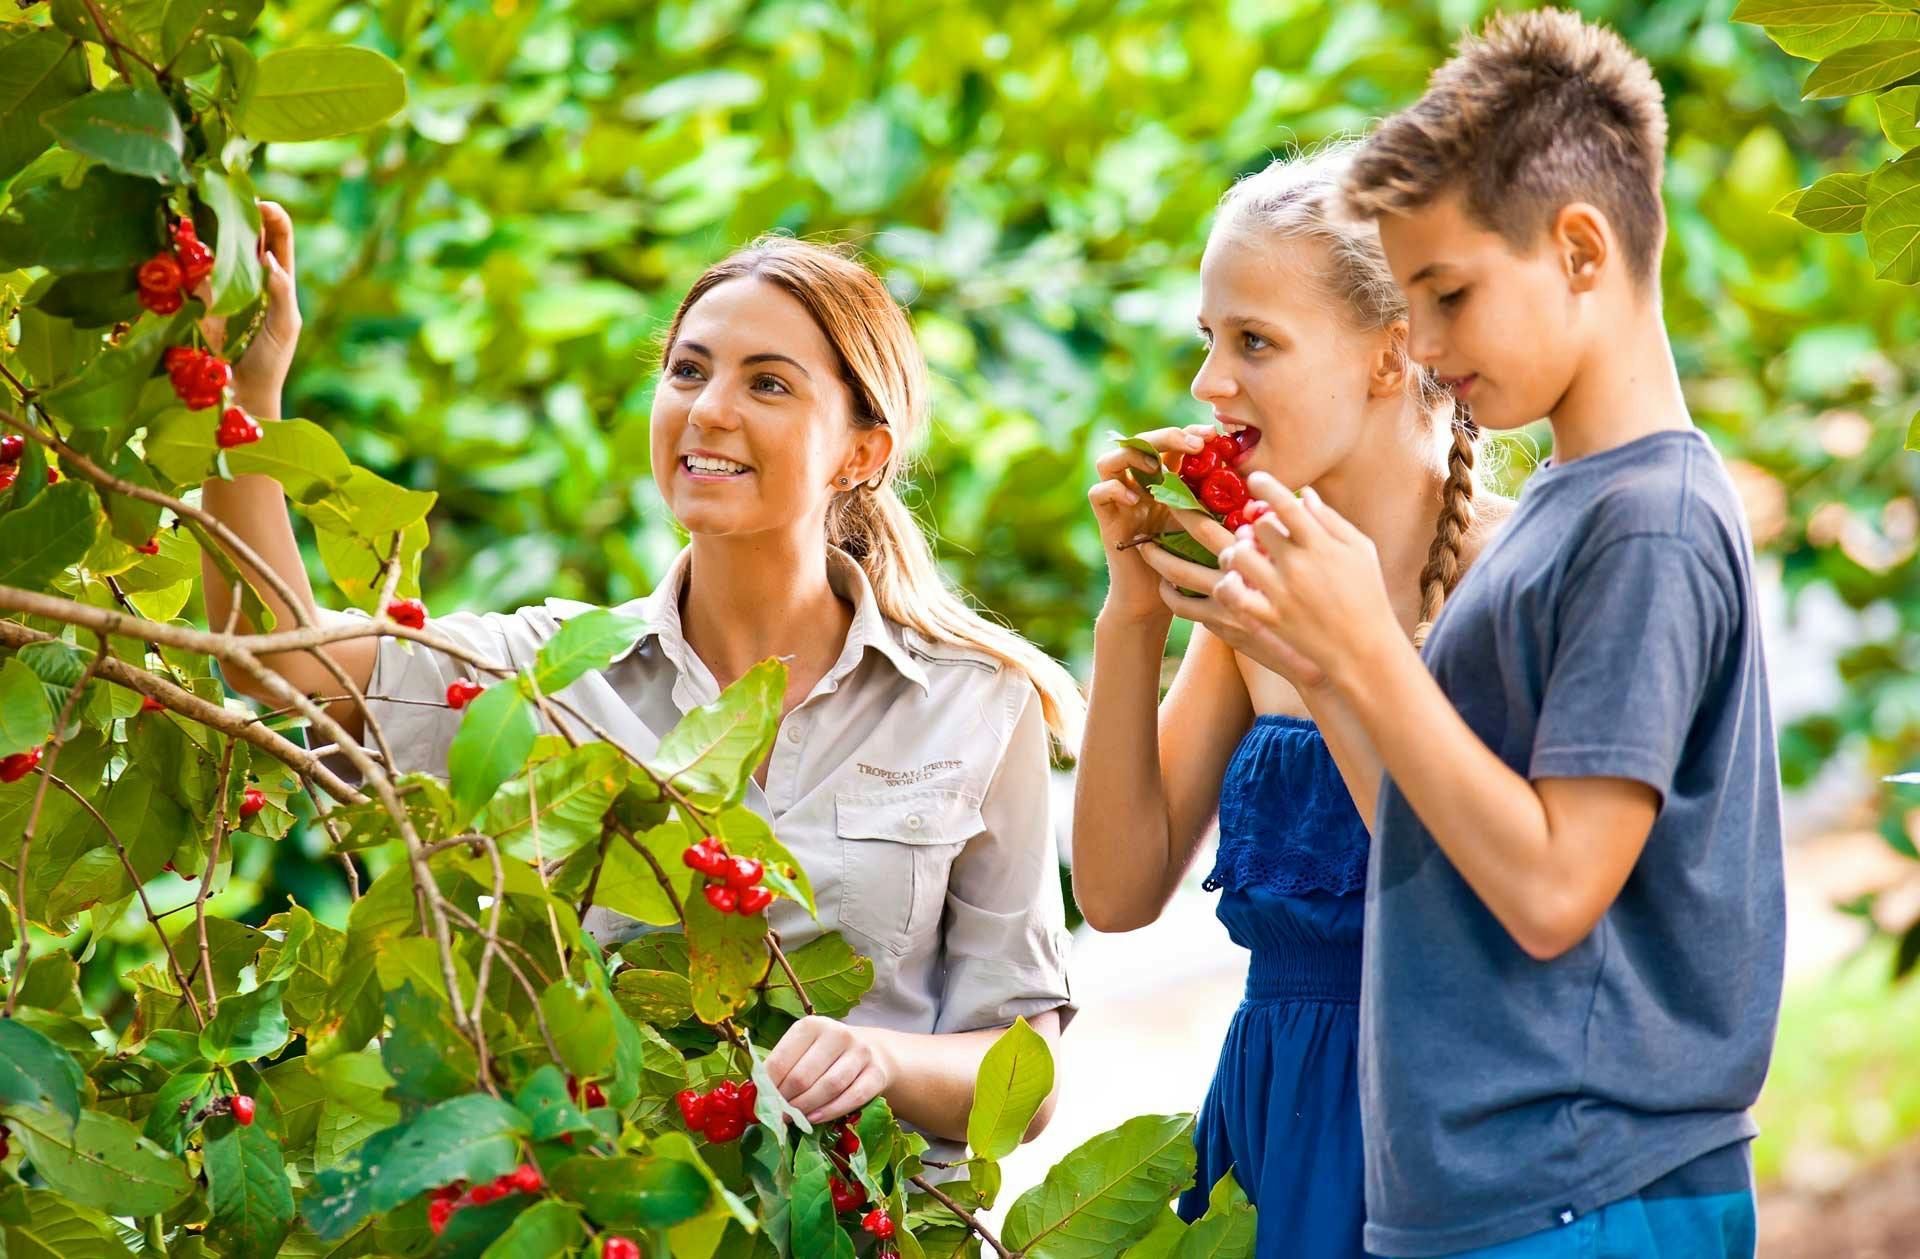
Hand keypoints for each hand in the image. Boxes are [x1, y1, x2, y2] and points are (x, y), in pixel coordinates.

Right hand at [200, 201, 301, 415]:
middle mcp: (247, 273)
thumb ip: (282, 294)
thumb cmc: (270, 360)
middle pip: (242, 230)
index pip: (278, 235)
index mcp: (277, 277)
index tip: (261, 205)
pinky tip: (177, 240)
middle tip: (223, 197)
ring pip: (212, 242)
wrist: (241, 393)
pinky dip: (182, 252)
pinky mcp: (193, 295)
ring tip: (200, 210)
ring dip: (206, 225)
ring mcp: (219, 282)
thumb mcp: (285, 326)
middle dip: (234, 210)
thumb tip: (268, 259)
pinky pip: (187, 267)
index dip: (272, 215)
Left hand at [765, 1016, 891, 1124]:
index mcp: (811, 1026)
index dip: (768, 1087)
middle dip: (786, 1101)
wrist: (871, 1052)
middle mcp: (837, 1034)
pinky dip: (830, 1111)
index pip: (781, 1060)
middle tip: (777, 1116)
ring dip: (806, 1108)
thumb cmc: (825, 1055)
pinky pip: (852, 1097)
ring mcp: (860, 1053)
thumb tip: (755, 1095)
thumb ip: (782, 1068)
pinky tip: (815, 1119)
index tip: (760, 1104)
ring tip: (793, 1119)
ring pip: (828, 1087)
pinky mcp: (876, 1073)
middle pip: (803, 1076)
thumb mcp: (803, 1051)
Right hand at [1088, 424, 1216, 623]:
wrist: (1158, 600)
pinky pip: (1098, 492)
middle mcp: (1138, 487)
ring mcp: (1120, 503)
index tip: (1213, 436)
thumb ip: (1220, 501)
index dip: (1188, 434)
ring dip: (1132, 455)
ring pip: (1110, 460)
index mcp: (1163, 482)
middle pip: (1139, 443)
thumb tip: (1254, 480)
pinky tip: (1137, 500)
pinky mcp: (1107, 521)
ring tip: (1157, 466)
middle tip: (1194, 445)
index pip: (1170, 444)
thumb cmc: (1188, 565)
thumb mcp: (1208, 525)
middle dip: (1166, 437)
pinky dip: (1115, 490)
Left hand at [1218, 473, 1401, 689]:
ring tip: (1240, 554)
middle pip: (1258, 527)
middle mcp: (1298, 566)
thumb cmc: (1367, 594)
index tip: (1254, 478)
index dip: (1266, 485)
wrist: (1364, 648)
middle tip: (1255, 527)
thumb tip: (1304, 494)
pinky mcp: (1269, 618)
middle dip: (1254, 523)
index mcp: (1321, 545)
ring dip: (1235, 550)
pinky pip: (1232, 595)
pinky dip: (1225, 584)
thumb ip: (1332, 520)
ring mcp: (1281, 593)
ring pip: (1237, 556)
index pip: (1286, 505)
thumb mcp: (1361, 551)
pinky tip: (1228, 580)